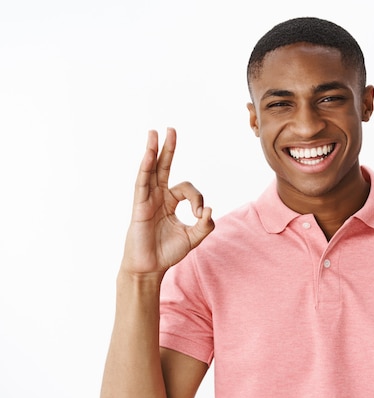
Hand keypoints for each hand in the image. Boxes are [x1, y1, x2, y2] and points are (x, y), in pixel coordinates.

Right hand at [120, 128, 214, 277]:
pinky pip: (142, 183)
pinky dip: (145, 168)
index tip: (200, 214)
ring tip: (154, 133)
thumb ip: (205, 225)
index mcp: (170, 202)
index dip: (197, 198)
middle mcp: (158, 197)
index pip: (187, 189)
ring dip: (153, 151)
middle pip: (163, 167)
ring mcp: (147, 200)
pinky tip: (148, 154)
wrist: (149, 268)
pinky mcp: (139, 206)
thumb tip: (210, 209)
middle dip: (168, 149)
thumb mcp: (193, 238)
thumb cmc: (168, 252)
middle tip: (171, 129)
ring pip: (150, 171)